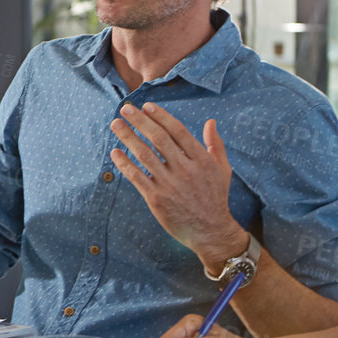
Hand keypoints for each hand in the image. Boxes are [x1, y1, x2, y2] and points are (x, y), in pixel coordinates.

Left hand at [110, 106, 245, 272]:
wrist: (210, 231)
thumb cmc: (216, 197)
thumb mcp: (223, 169)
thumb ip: (215, 144)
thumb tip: (210, 121)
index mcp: (201, 159)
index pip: (178, 131)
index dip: (161, 116)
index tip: (147, 106)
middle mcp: (185, 169)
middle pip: (159, 139)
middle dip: (140, 121)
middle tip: (125, 109)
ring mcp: (170, 184)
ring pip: (145, 155)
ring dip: (128, 137)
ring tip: (115, 124)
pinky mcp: (157, 199)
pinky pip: (137, 177)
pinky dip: (125, 163)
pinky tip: (115, 152)